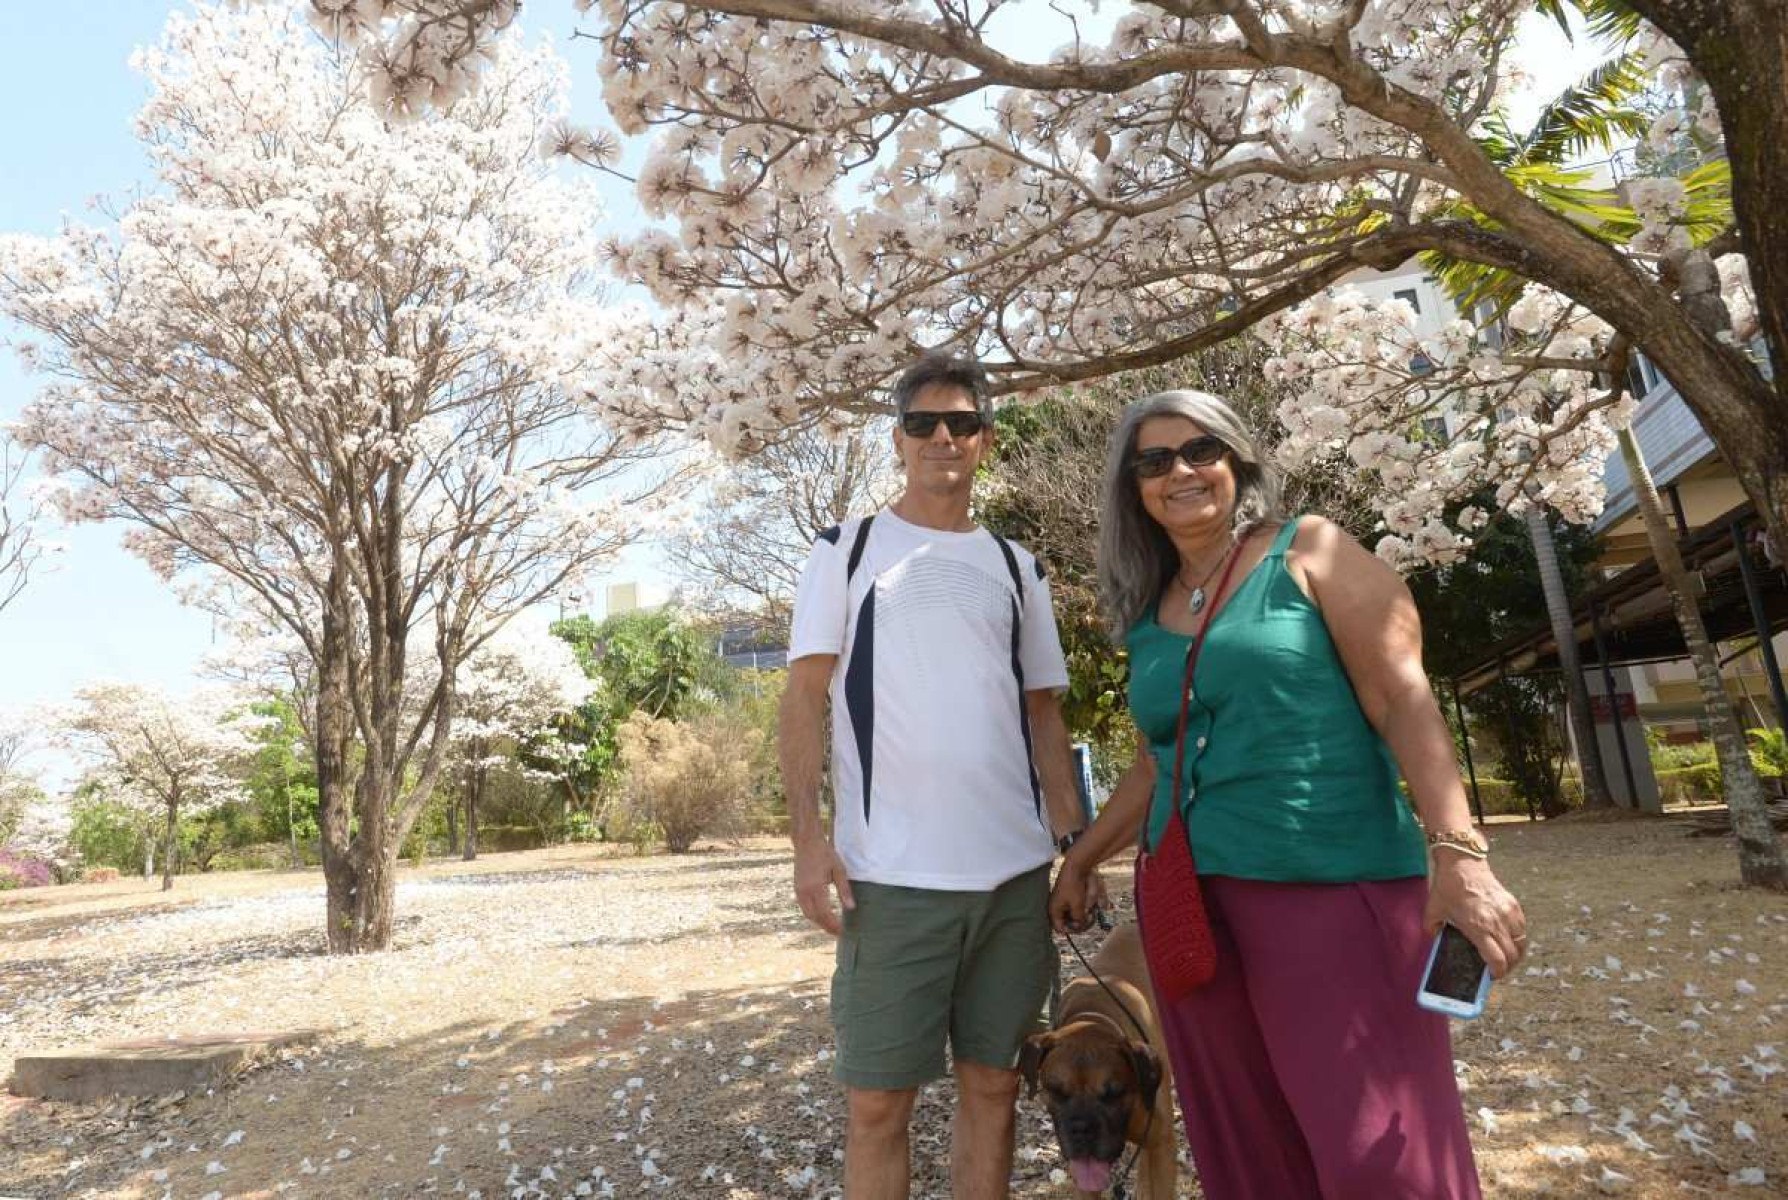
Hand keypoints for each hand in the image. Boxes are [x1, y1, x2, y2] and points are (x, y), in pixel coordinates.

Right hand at [793, 838, 853, 934]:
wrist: (807, 842)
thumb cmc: (825, 854)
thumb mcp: (839, 870)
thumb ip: (844, 890)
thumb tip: (851, 908)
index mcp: (816, 888)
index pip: (825, 913)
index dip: (833, 925)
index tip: (842, 931)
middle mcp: (805, 892)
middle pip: (815, 917)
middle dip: (826, 927)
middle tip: (838, 933)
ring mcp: (799, 891)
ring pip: (808, 914)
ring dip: (819, 922)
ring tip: (831, 927)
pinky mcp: (797, 888)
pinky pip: (804, 907)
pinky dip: (813, 915)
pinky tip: (821, 915)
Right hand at [1049, 852, 1104, 933]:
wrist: (1075, 868)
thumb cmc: (1074, 886)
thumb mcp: (1078, 906)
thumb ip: (1078, 919)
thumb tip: (1079, 926)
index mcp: (1054, 911)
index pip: (1060, 929)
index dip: (1071, 930)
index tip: (1081, 927)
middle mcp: (1056, 908)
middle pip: (1066, 923)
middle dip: (1078, 923)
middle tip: (1089, 919)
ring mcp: (1062, 903)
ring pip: (1071, 916)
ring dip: (1081, 916)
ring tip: (1091, 912)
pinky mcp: (1067, 898)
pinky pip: (1074, 908)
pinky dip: (1081, 909)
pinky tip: (1089, 906)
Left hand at [1425, 854, 1526, 978]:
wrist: (1462, 862)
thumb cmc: (1447, 886)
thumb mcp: (1433, 910)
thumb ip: (1432, 929)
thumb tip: (1435, 940)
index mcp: (1478, 927)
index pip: (1497, 959)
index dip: (1498, 973)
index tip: (1492, 976)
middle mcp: (1496, 922)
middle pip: (1512, 955)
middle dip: (1507, 967)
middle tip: (1499, 969)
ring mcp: (1508, 912)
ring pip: (1521, 943)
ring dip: (1515, 954)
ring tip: (1506, 957)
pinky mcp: (1513, 904)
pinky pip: (1522, 928)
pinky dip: (1518, 938)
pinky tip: (1508, 939)